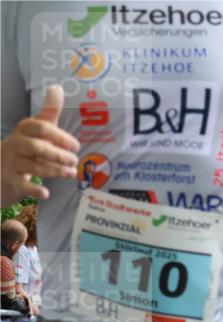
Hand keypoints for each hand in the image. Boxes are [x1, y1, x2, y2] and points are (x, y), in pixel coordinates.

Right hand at [1, 85, 79, 205]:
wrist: (0, 170)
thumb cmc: (26, 146)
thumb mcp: (37, 129)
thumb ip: (49, 111)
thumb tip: (57, 87)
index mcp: (24, 129)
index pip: (41, 128)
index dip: (60, 136)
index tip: (76, 146)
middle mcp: (15, 143)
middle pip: (37, 147)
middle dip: (58, 155)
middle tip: (75, 162)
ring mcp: (11, 162)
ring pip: (34, 166)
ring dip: (55, 171)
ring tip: (71, 173)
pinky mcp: (11, 180)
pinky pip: (22, 185)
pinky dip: (34, 189)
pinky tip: (46, 193)